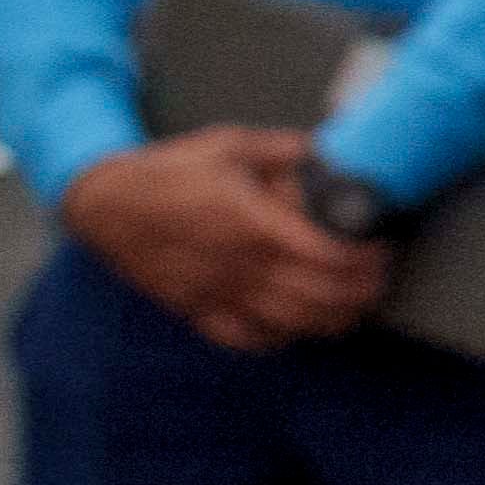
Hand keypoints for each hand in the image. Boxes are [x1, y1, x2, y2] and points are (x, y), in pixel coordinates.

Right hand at [63, 129, 390, 350]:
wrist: (104, 204)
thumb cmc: (166, 172)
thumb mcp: (229, 145)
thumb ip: (286, 150)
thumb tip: (332, 150)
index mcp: (251, 222)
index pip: (328, 254)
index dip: (366, 258)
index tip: (381, 248)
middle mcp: (239, 264)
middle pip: (322, 296)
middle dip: (363, 291)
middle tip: (379, 276)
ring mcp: (219, 293)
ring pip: (295, 324)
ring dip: (335, 318)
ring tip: (356, 302)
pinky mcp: (199, 311)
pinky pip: (252, 339)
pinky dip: (285, 336)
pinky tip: (302, 322)